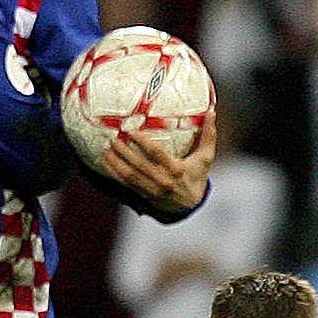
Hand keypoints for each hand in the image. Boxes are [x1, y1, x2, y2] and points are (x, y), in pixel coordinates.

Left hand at [98, 109, 216, 213]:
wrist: (191, 205)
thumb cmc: (197, 176)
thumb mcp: (206, 158)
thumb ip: (208, 135)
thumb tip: (212, 111)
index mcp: (177, 169)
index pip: (157, 154)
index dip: (143, 143)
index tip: (132, 131)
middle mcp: (163, 181)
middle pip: (139, 165)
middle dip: (124, 152)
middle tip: (113, 138)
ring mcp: (152, 190)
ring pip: (130, 176)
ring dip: (116, 163)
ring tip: (106, 149)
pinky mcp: (144, 195)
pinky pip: (126, 184)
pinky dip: (114, 173)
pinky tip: (105, 161)